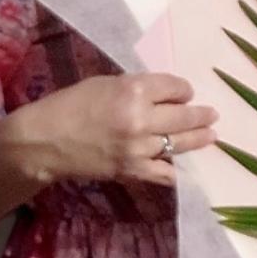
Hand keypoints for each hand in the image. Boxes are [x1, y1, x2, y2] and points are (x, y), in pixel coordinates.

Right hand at [9, 72, 217, 188]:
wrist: (44, 141)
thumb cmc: (69, 105)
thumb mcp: (104, 83)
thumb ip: (136, 88)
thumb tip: (163, 94)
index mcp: (133, 89)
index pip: (174, 87)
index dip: (183, 90)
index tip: (185, 93)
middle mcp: (141, 118)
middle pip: (183, 116)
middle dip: (201, 114)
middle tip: (212, 114)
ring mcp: (139, 147)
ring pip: (180, 143)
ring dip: (199, 139)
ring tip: (211, 135)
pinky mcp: (133, 170)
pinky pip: (166, 173)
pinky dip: (179, 171)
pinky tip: (189, 168)